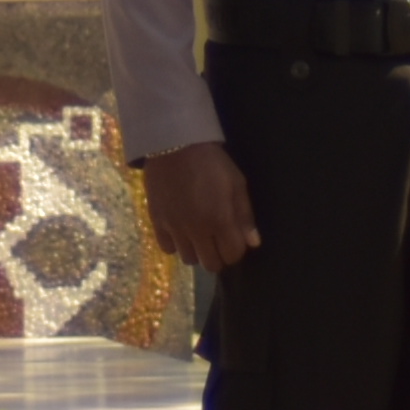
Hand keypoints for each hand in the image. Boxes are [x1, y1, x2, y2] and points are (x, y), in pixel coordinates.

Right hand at [139, 140, 258, 269]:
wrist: (175, 145)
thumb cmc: (212, 162)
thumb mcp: (236, 184)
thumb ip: (244, 216)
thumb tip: (253, 244)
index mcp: (219, 220)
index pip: (232, 255)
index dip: (236, 250)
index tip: (234, 240)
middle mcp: (196, 230)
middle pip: (210, 264)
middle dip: (218, 255)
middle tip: (217, 239)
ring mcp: (174, 228)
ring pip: (188, 259)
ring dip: (197, 250)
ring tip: (198, 234)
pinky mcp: (157, 222)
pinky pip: (167, 249)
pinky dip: (175, 243)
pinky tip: (180, 230)